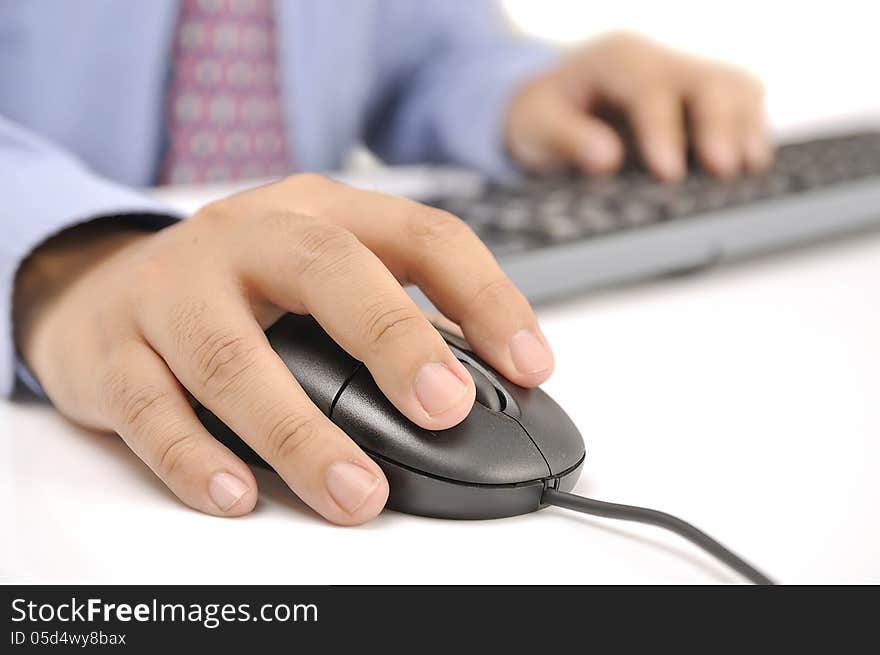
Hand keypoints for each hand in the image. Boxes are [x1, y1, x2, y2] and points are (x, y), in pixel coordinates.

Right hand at [13, 175, 553, 523]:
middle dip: (394, 338)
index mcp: (319, 213)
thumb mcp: (317, 276)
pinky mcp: (113, 348)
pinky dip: (196, 457)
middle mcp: (247, 236)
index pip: (422, 236)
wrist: (102, 285)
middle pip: (328, 270)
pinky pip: (151, 408)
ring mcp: (174, 288)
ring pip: (234, 355)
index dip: (486, 296)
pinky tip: (237, 493)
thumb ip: (388, 319)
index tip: (531, 364)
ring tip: (357, 492)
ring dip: (300, 432)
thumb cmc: (238, 286)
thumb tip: (476, 389)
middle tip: (444, 408)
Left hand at [505, 31, 771, 179]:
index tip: (668, 172)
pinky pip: (742, 103)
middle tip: (723, 170)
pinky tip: (753, 163)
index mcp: (615, 59)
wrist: (548, 105)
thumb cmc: (539, 116)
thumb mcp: (533, 126)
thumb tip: (605, 159)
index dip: (662, 129)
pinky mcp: (701, 99)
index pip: (648, 87)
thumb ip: (565, 139)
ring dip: (745, 126)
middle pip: (705, 80)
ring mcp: (684, 76)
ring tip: (749, 168)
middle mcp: (657, 60)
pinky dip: (751, 130)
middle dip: (718, 125)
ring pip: (734, 87)